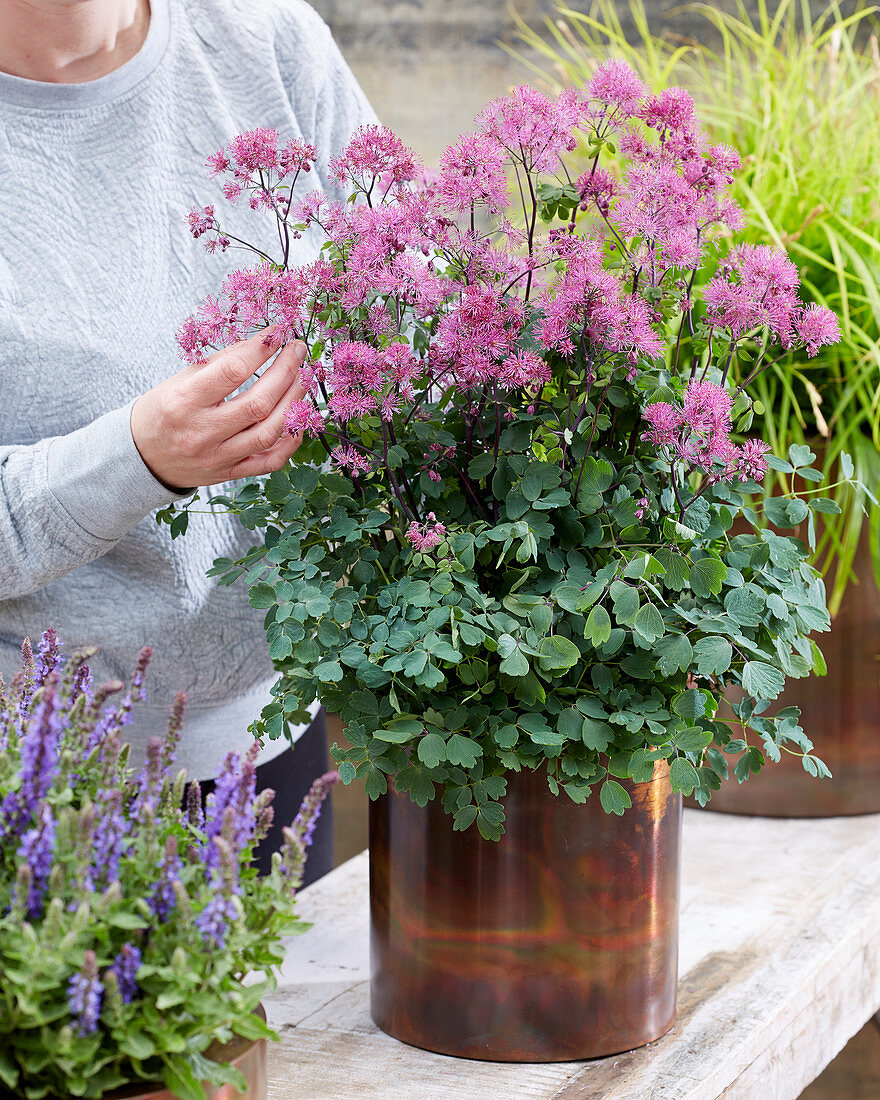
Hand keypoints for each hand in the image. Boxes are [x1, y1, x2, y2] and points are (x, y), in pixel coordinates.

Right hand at [131, 330, 307, 490]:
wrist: (143, 456)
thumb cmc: (163, 411)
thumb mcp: (179, 380)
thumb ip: (219, 363)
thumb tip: (261, 343)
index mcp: (183, 401)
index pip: (231, 371)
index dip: (260, 349)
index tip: (278, 332)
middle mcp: (201, 431)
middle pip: (257, 403)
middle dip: (285, 372)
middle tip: (298, 351)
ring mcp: (217, 456)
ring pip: (268, 432)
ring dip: (293, 403)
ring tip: (302, 380)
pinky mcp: (229, 473)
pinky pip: (269, 462)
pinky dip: (290, 442)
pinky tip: (297, 419)